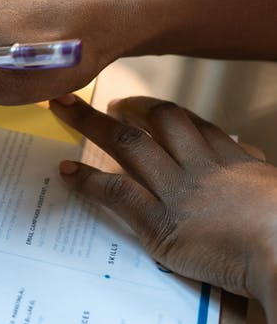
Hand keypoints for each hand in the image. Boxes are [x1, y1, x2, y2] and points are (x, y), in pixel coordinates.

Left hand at [49, 93, 276, 300]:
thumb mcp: (275, 191)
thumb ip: (257, 176)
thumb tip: (251, 160)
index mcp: (233, 163)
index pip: (194, 127)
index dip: (164, 114)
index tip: (143, 107)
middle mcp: (201, 168)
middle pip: (158, 123)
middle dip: (128, 107)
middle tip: (104, 101)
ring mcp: (178, 191)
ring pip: (129, 146)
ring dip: (94, 125)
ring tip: (67, 111)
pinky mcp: (159, 222)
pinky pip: (116, 192)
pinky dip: (88, 180)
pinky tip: (67, 172)